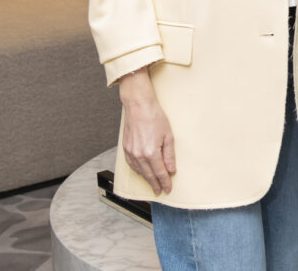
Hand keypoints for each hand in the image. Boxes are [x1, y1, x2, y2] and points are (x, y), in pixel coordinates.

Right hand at [118, 68, 175, 193]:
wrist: (139, 106)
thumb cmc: (155, 118)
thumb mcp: (168, 136)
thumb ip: (169, 155)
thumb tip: (171, 170)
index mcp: (151, 153)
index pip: (159, 173)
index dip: (164, 182)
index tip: (167, 189)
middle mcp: (139, 155)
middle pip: (148, 175)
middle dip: (155, 184)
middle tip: (160, 191)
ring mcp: (130, 152)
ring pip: (139, 171)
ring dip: (146, 179)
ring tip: (152, 183)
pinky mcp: (125, 149)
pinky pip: (131, 165)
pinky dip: (137, 171)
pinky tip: (142, 172)